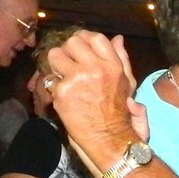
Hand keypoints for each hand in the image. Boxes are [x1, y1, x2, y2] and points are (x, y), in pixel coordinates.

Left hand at [48, 31, 139, 170]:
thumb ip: (122, 59)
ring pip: (55, 55)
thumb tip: (118, 38)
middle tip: (69, 64)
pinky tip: (64, 97)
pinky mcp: (63, 92)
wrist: (110, 139)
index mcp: (113, 65)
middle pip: (73, 42)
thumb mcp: (128, 84)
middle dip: (69, 51)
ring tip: (63, 78)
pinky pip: (50, 79)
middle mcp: (96, 68)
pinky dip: (55, 88)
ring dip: (57, 66)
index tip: (81, 49)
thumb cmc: (120, 114)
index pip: (95, 37)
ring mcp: (77, 79)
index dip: (85, 39)